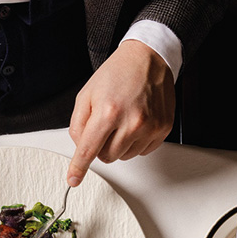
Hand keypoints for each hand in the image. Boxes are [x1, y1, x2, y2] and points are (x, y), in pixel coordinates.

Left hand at [67, 40, 174, 186]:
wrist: (148, 58)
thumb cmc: (117, 74)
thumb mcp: (86, 95)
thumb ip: (77, 125)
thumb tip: (80, 149)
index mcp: (108, 112)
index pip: (88, 150)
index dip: (79, 167)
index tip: (73, 179)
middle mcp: (131, 121)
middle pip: (106, 158)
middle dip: (102, 146)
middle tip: (106, 125)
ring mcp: (149, 127)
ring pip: (124, 157)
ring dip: (119, 144)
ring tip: (123, 119)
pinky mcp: (162, 129)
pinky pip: (141, 151)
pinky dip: (135, 141)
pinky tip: (136, 122)